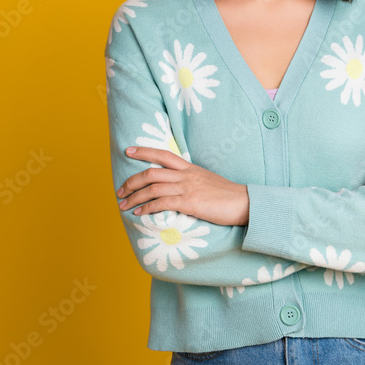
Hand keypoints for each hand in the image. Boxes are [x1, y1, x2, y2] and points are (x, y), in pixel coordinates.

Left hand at [116, 147, 248, 225]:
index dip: (144, 151)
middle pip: (151, 172)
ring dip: (135, 197)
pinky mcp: (190, 203)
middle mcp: (186, 175)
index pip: (163, 154)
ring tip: (124, 205)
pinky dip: (147, 208)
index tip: (129, 150)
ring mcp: (187, 188)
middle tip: (120, 190)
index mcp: (190, 168)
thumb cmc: (228, 195)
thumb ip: (191, 181)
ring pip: (153, 188)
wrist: (244, 202)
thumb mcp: (207, 181)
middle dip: (132, 181)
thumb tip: (178, 187)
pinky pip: (162, 203)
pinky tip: (139, 214)